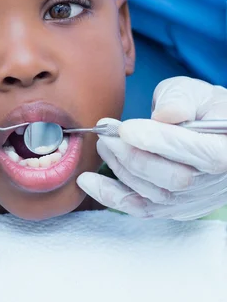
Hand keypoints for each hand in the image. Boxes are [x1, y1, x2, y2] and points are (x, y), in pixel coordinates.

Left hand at [77, 77, 226, 219]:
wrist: (208, 134)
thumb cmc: (201, 109)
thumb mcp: (196, 92)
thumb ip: (180, 99)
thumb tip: (164, 115)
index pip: (199, 152)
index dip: (161, 142)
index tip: (126, 128)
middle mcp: (214, 182)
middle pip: (173, 179)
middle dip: (133, 155)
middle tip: (106, 134)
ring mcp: (193, 200)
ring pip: (154, 195)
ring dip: (120, 169)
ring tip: (102, 143)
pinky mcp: (172, 209)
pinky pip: (140, 209)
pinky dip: (111, 196)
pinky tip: (87, 181)